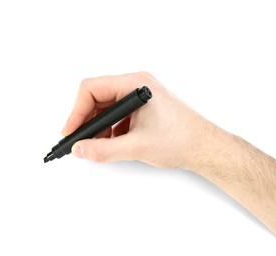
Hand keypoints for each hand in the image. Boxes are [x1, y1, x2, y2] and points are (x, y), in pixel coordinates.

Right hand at [62, 72, 212, 168]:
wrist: (205, 147)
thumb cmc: (181, 140)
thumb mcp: (138, 147)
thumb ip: (104, 150)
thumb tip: (79, 150)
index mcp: (136, 84)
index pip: (92, 89)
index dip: (76, 111)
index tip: (70, 132)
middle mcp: (137, 86)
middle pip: (97, 97)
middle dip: (87, 121)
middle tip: (80, 142)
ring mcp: (140, 97)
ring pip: (107, 108)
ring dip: (98, 127)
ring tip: (97, 146)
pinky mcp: (143, 109)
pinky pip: (117, 115)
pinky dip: (110, 130)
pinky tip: (112, 144)